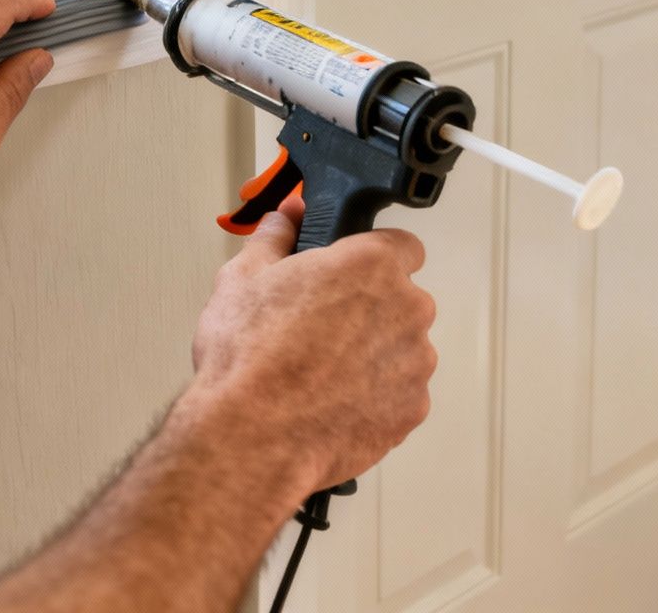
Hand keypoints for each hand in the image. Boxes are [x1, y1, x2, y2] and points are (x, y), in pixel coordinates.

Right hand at [186, 192, 437, 492]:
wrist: (254, 439)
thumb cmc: (249, 361)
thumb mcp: (243, 279)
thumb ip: (274, 238)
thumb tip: (284, 218)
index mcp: (371, 265)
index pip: (402, 245)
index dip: (374, 259)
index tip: (351, 274)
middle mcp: (406, 309)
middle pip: (402, 299)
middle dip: (370, 310)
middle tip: (322, 327)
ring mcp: (415, 363)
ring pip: (402, 348)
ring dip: (374, 355)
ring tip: (321, 372)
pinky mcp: (412, 409)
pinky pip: (400, 393)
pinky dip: (375, 396)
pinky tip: (333, 402)